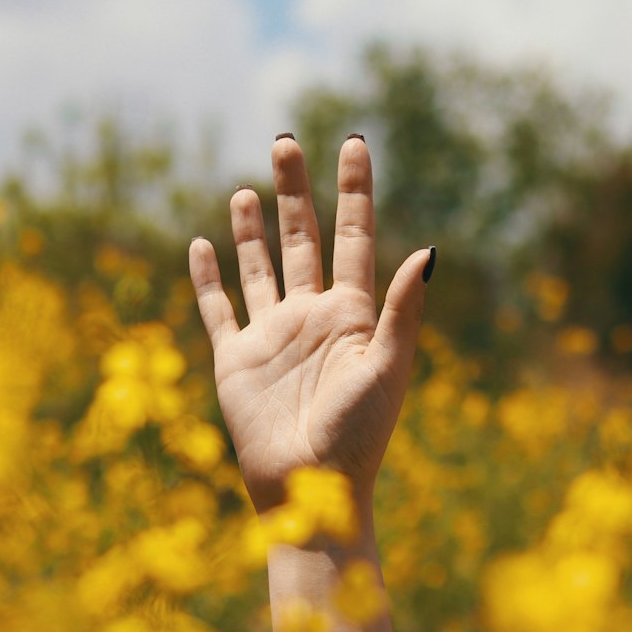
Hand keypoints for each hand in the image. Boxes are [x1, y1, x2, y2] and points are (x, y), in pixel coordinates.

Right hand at [189, 135, 432, 514]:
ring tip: (246, 188)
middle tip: (285, 141)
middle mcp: (312, 316)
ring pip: (260, 266)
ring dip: (253, 228)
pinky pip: (219, 308)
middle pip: (303, 238)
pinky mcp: (236, 359)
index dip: (354, 190)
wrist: (310, 490)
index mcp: (354, 314)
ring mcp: (272, 335)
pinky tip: (201, 244)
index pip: (355, 236)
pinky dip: (209, 277)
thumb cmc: (357, 435)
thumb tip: (429, 250)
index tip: (355, 142)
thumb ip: (402, 308)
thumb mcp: (387, 367)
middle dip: (295, 190)